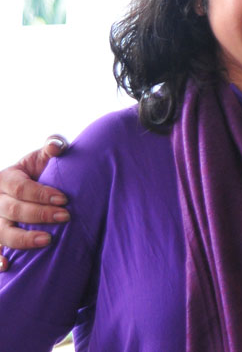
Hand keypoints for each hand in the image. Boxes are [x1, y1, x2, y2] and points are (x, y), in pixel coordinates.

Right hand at [0, 136, 70, 268]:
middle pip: (13, 210)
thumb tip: (57, 146)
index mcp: (6, 178)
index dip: (41, 194)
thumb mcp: (41, 157)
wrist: (27, 185)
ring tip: (46, 241)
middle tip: (65, 218)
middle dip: (39, 215)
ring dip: (22, 239)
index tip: (64, 199)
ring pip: (1, 232)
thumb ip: (52, 147)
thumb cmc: (38, 171)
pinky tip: (7, 266)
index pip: (21, 188)